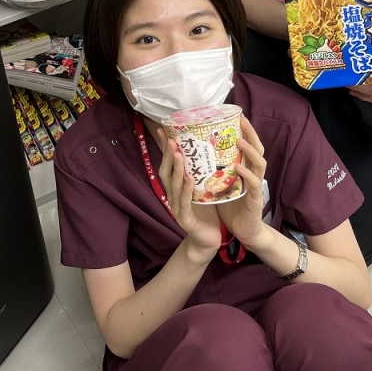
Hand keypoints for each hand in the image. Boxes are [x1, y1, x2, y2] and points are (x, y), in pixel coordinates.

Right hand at [155, 127, 222, 261]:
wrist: (208, 240)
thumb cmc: (207, 212)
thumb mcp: (203, 188)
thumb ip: (200, 171)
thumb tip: (205, 147)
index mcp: (176, 187)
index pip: (168, 164)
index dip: (164, 148)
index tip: (163, 130)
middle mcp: (172, 195)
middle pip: (166, 173)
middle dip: (168, 156)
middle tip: (171, 139)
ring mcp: (177, 208)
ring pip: (173, 186)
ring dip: (176, 169)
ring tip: (179, 154)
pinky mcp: (185, 219)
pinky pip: (184, 203)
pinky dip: (186, 190)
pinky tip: (190, 179)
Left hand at [216, 117, 269, 248]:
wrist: (244, 232)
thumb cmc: (232, 207)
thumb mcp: (222, 184)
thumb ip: (215, 170)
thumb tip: (197, 153)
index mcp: (246, 170)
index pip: (248, 146)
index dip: (246, 132)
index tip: (238, 116)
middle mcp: (254, 175)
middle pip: (258, 150)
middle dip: (251, 135)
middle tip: (243, 120)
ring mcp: (256, 187)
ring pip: (259, 165)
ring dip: (250, 152)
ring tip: (240, 141)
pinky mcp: (255, 201)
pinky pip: (253, 186)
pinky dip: (247, 176)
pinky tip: (239, 168)